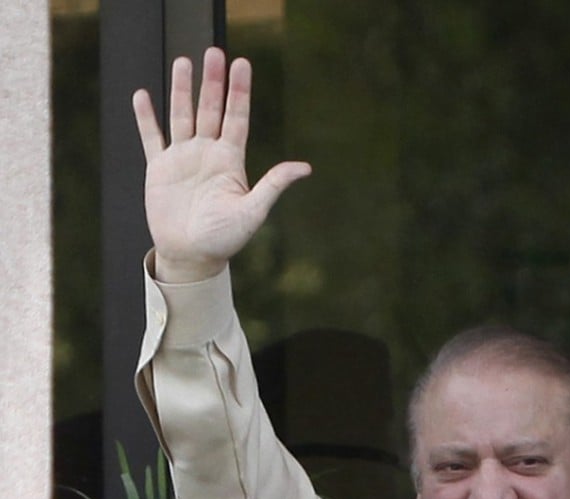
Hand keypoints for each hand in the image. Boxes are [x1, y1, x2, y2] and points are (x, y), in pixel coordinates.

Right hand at [132, 47, 310, 282]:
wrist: (192, 255)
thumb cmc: (225, 238)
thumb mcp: (253, 211)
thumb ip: (273, 185)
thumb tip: (304, 168)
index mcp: (231, 160)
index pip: (237, 117)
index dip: (239, 91)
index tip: (242, 64)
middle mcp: (208, 153)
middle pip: (211, 109)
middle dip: (213, 82)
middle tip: (214, 52)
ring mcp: (183, 158)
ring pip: (182, 115)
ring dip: (182, 90)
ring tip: (184, 62)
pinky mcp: (159, 168)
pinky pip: (151, 137)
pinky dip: (146, 117)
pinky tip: (143, 95)